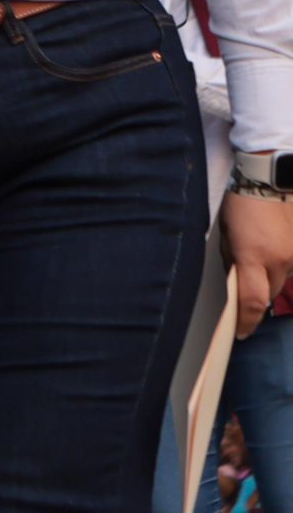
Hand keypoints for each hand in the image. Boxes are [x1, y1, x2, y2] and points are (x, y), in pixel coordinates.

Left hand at [224, 190, 292, 336]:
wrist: (269, 179)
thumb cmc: (240, 204)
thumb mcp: (226, 235)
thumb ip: (233, 262)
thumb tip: (235, 283)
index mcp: (253, 257)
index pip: (252, 301)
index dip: (246, 321)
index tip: (240, 332)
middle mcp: (278, 260)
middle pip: (268, 294)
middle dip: (255, 296)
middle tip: (244, 289)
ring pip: (281, 282)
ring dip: (268, 280)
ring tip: (257, 262)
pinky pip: (290, 268)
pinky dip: (280, 267)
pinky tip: (270, 253)